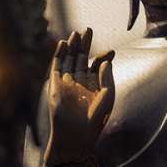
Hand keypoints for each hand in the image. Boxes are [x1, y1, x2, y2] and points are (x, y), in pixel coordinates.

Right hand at [42, 28, 114, 166]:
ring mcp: (66, 84)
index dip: (103, 57)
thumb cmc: (94, 121)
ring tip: (76, 33)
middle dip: (85, 45)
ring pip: (68, 60)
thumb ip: (106, 77)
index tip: (111, 51)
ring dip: (72, 47)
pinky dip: (59, 54)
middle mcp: (79, 84)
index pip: (96, 66)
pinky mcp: (55, 86)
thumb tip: (106, 59)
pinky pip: (56, 67)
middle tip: (88, 29)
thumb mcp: (106, 97)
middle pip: (81, 58)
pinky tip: (64, 43)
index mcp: (93, 87)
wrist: (76, 137)